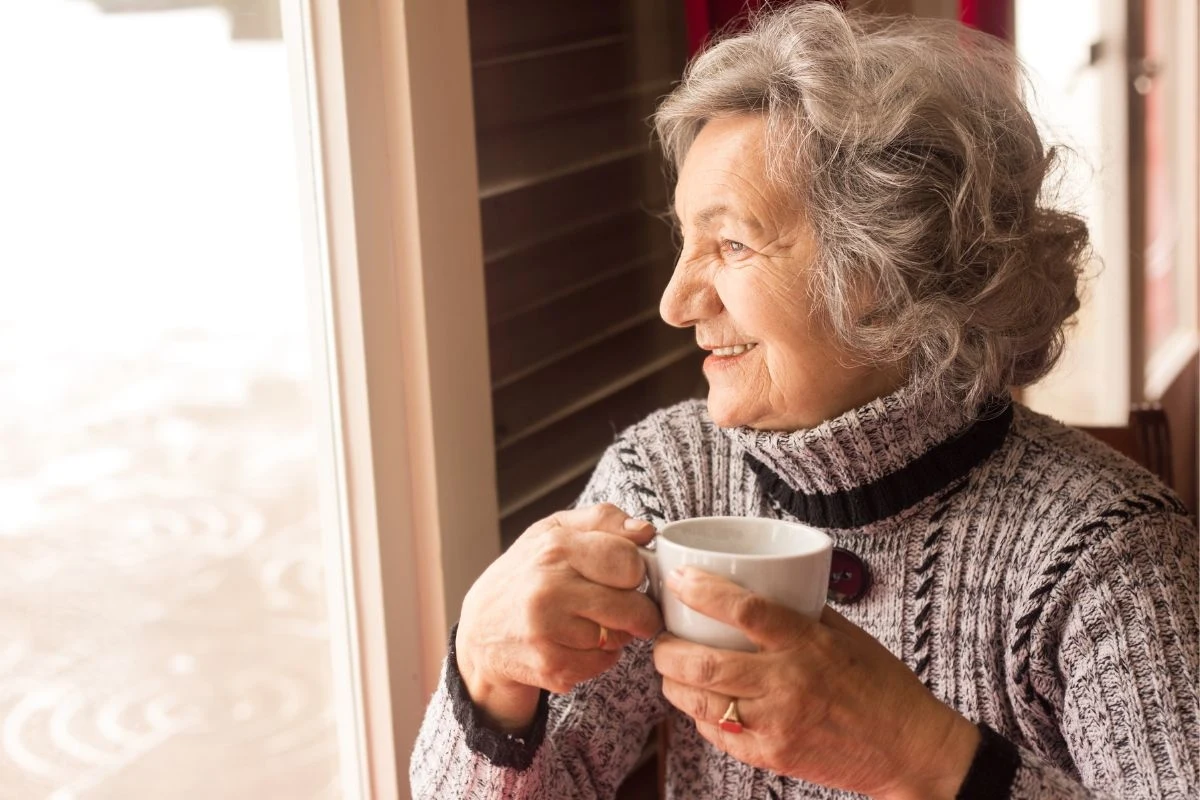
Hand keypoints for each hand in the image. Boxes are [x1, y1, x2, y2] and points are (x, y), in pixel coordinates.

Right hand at [456, 503, 662, 730]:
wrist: (479, 631)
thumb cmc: (524, 575)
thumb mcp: (554, 532)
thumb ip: (603, 521)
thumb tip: (645, 531)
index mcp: (554, 547)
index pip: (629, 561)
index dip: (636, 571)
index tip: (628, 576)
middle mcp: (548, 588)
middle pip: (632, 607)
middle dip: (639, 611)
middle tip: (629, 609)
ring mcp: (547, 630)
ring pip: (620, 639)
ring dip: (615, 635)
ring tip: (589, 623)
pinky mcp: (549, 666)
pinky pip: (602, 664)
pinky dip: (597, 658)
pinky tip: (576, 644)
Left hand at [652, 567, 979, 799]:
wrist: (908, 748)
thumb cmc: (879, 683)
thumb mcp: (844, 633)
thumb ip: (800, 612)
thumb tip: (755, 583)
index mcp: (807, 643)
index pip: (744, 610)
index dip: (702, 591)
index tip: (679, 580)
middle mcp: (788, 683)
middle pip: (704, 663)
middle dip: (667, 649)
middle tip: (661, 638)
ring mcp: (777, 724)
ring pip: (700, 701)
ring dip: (673, 683)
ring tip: (670, 670)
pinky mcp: (772, 757)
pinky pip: (717, 733)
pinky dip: (698, 714)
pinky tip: (698, 702)